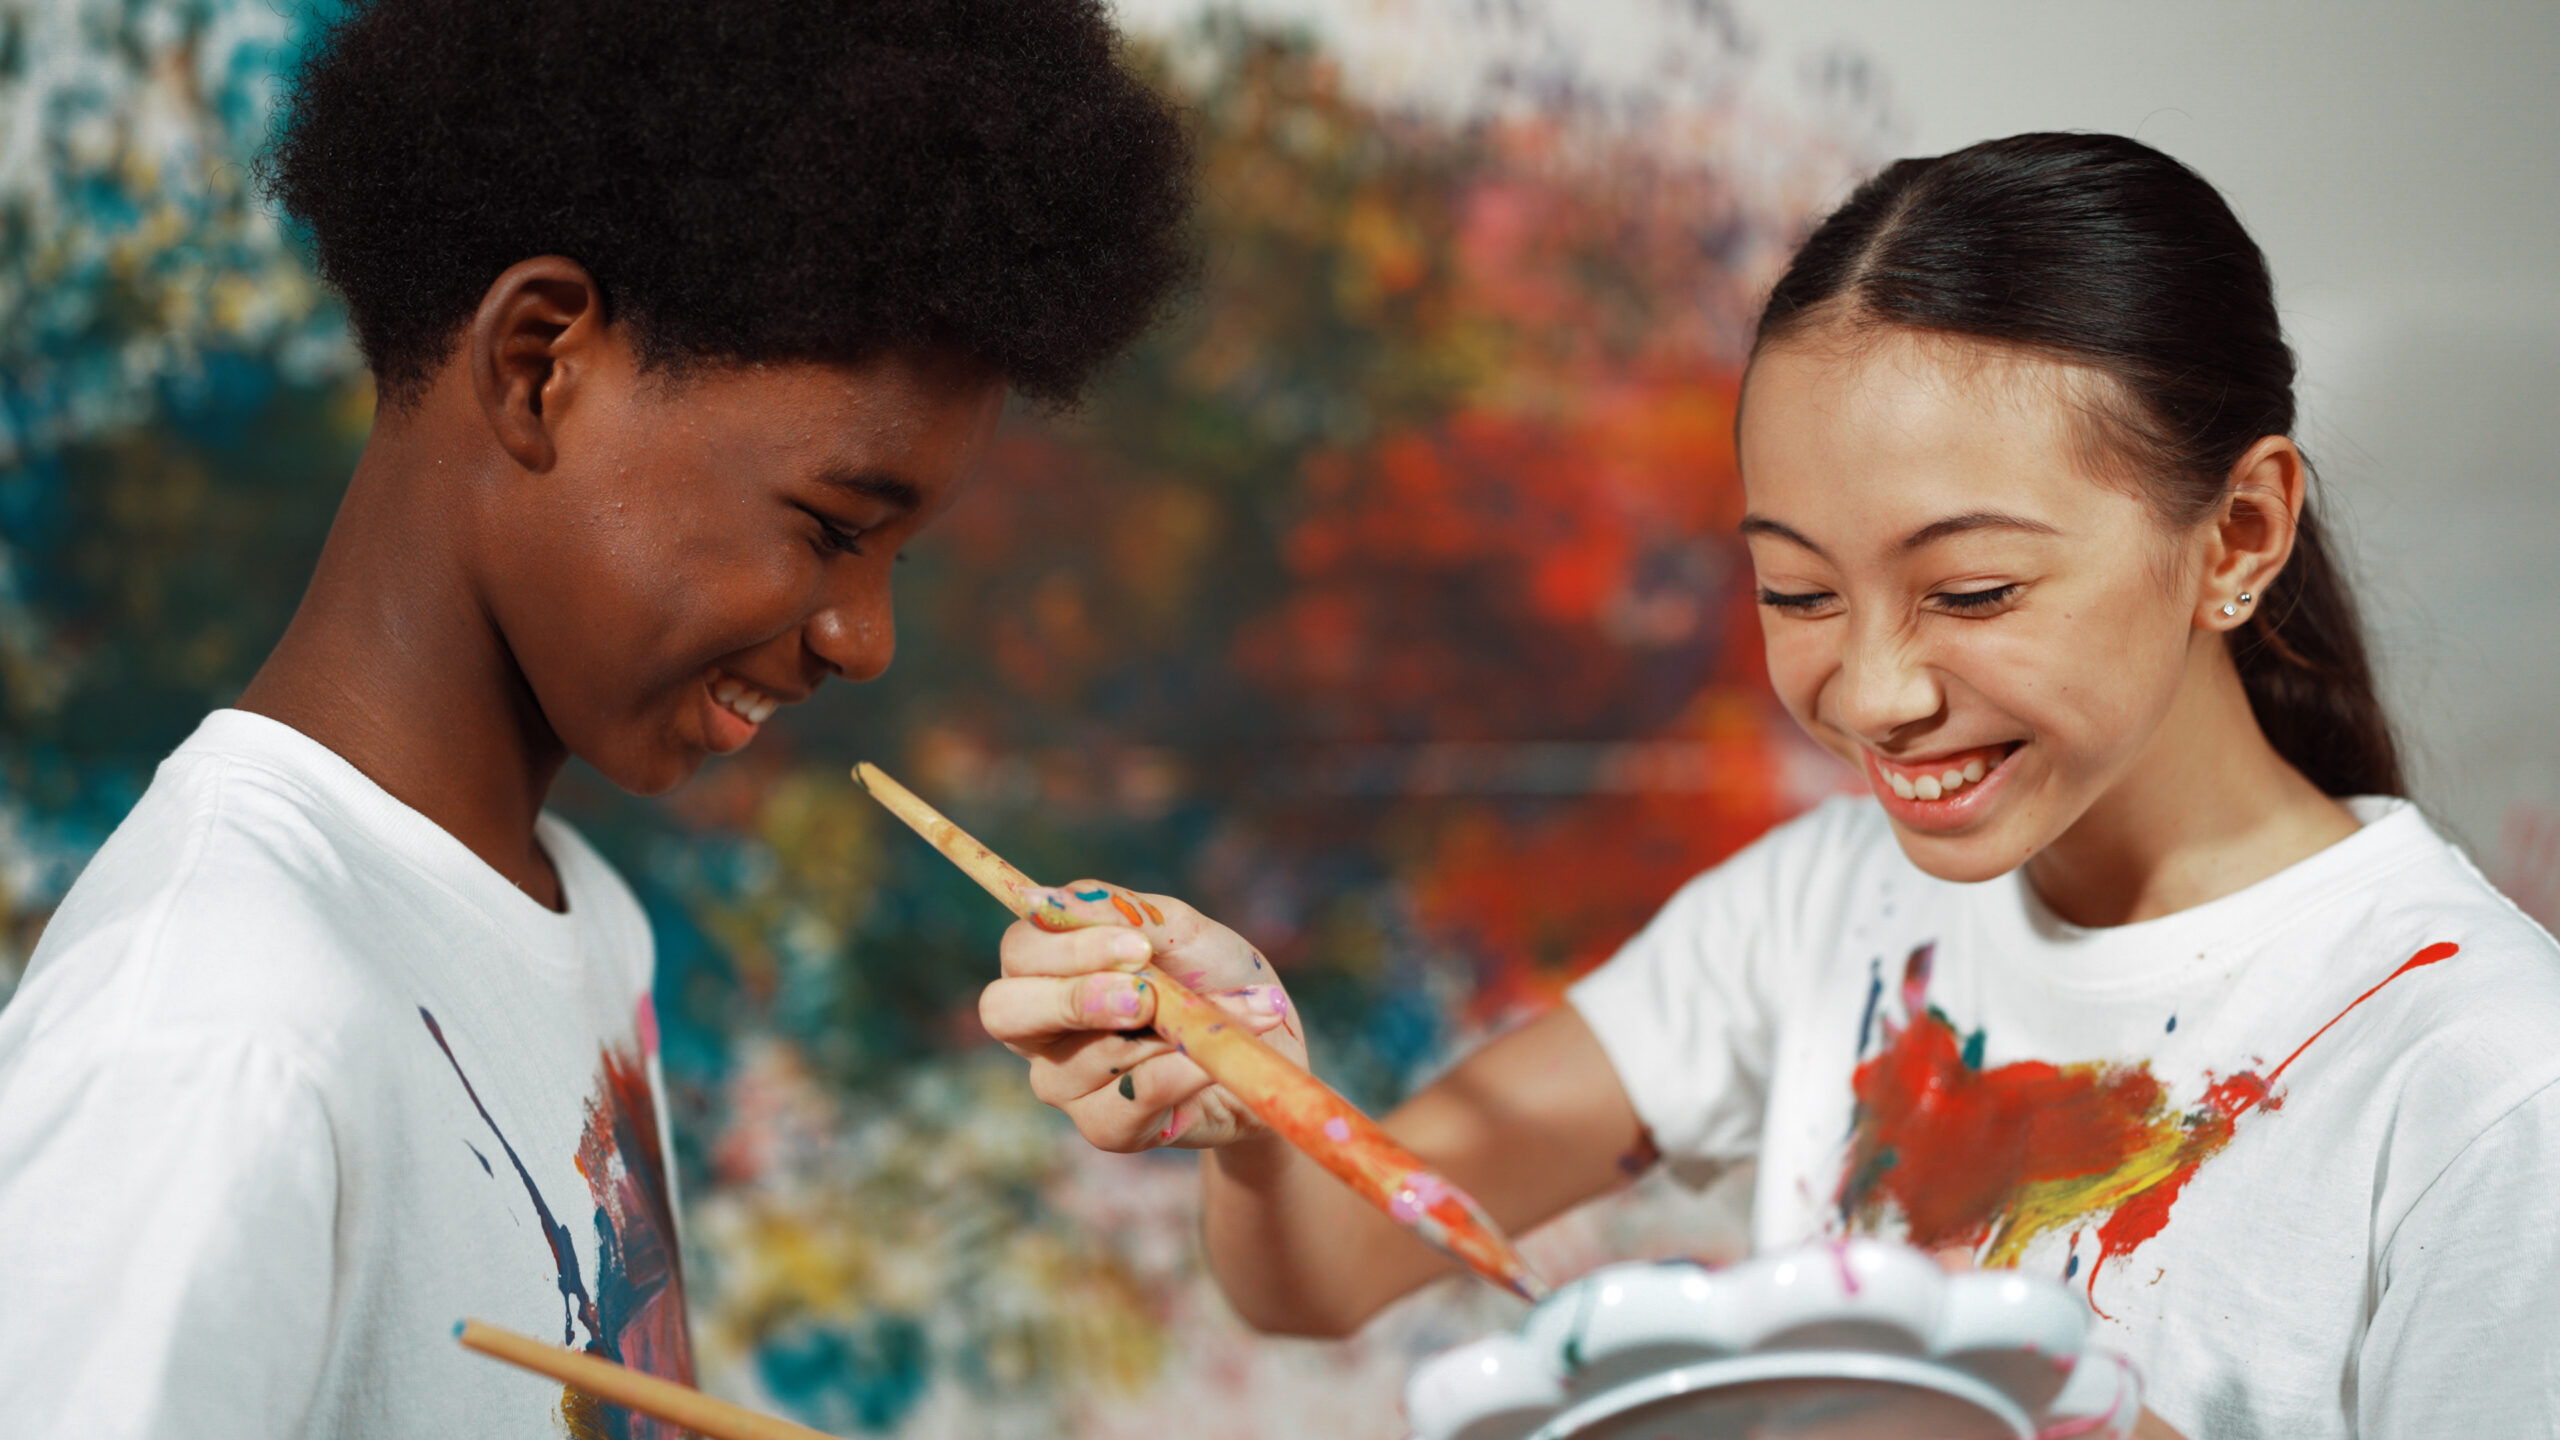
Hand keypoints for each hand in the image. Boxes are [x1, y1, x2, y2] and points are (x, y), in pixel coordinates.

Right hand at [979, 880, 1302, 1151]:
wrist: (1272, 1044)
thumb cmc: (1214, 976)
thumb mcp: (1177, 929)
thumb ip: (1118, 910)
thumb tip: (1045, 898)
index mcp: (1048, 969)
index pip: (1019, 951)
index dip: (1067, 948)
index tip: (1137, 945)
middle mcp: (1041, 1029)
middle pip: (1003, 1012)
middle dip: (1075, 999)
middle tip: (1144, 997)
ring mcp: (1067, 1084)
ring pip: (1082, 1059)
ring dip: (1163, 1033)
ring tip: (1219, 1017)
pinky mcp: (1107, 1128)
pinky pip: (1133, 1098)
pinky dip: (1182, 1071)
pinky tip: (1213, 1059)